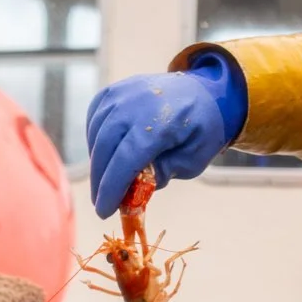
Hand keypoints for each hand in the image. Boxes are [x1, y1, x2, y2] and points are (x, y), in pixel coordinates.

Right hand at [85, 50, 246, 217]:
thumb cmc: (202, 129)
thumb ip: (164, 174)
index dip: (111, 188)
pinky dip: (95, 140)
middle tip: (101, 203)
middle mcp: (137, 102)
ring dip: (96, 162)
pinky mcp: (115, 90)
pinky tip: (104, 155)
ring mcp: (123, 92)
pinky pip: (95, 119)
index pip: (126, 159)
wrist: (207, 92)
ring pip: (96, 134)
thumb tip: (133, 187)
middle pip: (105, 147)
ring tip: (105, 183)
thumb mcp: (193, 160)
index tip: (103, 211)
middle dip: (100, 181)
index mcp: (161, 121)